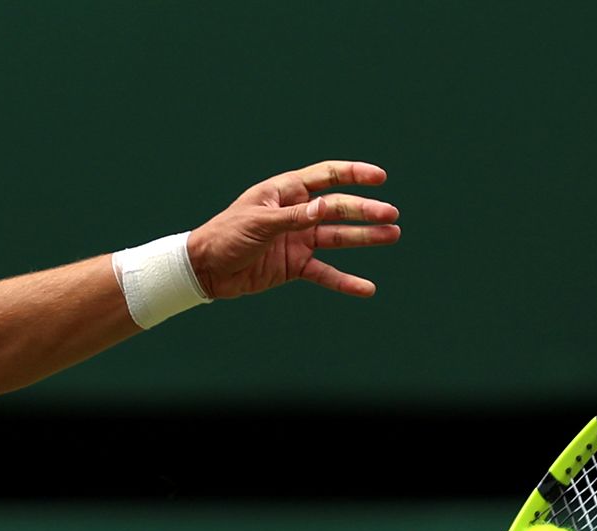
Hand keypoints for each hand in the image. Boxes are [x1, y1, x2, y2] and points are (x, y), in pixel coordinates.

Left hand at [187, 162, 399, 301]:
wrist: (204, 269)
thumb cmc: (225, 235)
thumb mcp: (259, 223)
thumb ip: (293, 216)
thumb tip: (326, 207)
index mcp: (286, 192)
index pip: (327, 176)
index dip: (354, 175)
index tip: (380, 178)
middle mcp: (297, 213)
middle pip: (339, 208)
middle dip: (365, 211)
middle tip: (391, 215)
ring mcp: (298, 239)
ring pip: (338, 237)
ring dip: (365, 237)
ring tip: (392, 235)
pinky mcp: (295, 265)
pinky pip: (325, 272)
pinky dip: (344, 281)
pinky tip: (366, 288)